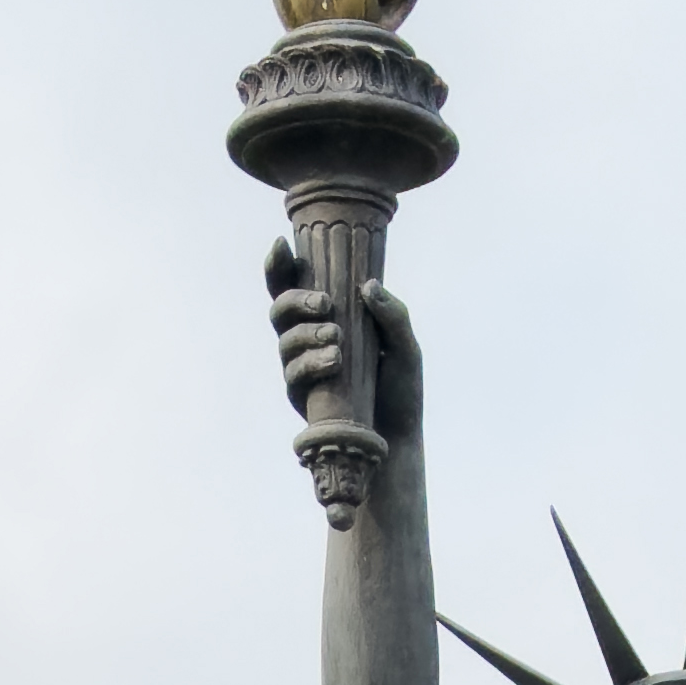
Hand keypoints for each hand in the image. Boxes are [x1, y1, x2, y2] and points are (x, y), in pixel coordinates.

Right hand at [264, 238, 422, 439]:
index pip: (295, 285)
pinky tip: (335, 361)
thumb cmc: (400, 388)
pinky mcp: (302, 397)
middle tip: (326, 304)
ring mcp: (301, 368)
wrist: (398, 438)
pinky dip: (312, 365)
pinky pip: (294, 375)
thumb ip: (393, 316)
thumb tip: (368, 286)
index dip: (280, 265)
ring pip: (285, 341)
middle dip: (296, 300)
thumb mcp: (406, 347)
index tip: (281, 245)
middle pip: (280, 309)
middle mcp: (307, 339)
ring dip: (306, 334)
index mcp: (328, 317)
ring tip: (337, 339)